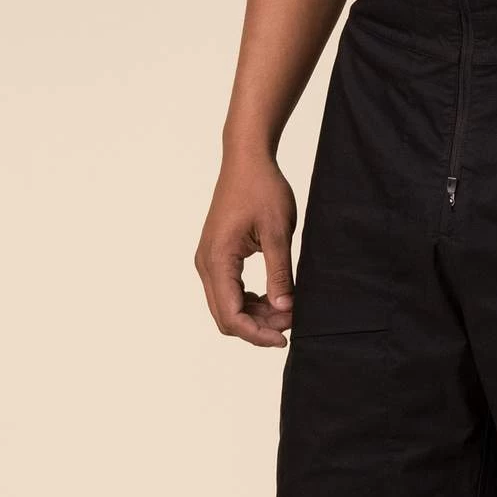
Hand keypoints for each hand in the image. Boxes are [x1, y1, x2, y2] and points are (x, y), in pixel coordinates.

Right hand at [195, 156, 298, 347]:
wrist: (247, 159)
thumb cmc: (261, 188)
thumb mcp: (277, 232)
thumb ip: (280, 273)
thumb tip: (285, 309)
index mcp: (218, 259)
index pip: (231, 315)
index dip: (257, 334)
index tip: (284, 337)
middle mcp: (206, 263)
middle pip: (225, 315)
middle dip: (257, 327)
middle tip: (290, 323)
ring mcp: (209, 259)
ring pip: (226, 305)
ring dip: (254, 315)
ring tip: (286, 309)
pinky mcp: (216, 255)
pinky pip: (228, 290)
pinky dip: (249, 300)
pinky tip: (273, 297)